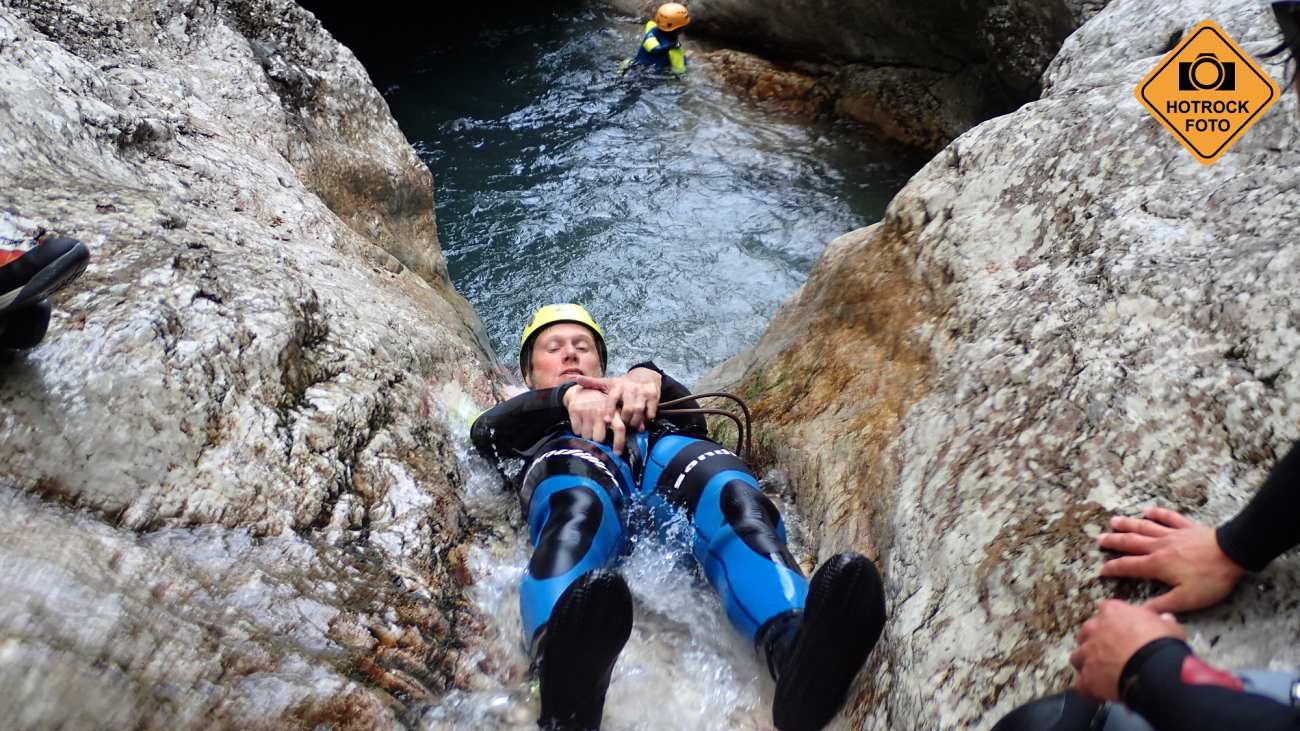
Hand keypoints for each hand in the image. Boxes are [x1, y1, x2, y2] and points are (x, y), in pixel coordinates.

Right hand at [563, 385, 627, 453]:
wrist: (580, 391)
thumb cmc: (601, 403)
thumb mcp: (614, 408)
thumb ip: (627, 419)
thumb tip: (642, 429)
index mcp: (613, 411)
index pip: (619, 428)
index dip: (619, 442)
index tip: (617, 453)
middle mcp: (601, 411)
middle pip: (599, 438)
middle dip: (597, 439)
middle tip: (597, 434)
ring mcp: (587, 411)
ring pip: (587, 436)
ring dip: (587, 436)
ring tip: (589, 427)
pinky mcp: (575, 411)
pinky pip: (576, 431)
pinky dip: (578, 430)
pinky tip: (581, 423)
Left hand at [574, 369, 660, 432]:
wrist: (645, 376)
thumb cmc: (623, 384)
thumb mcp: (608, 382)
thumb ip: (592, 383)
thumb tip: (575, 378)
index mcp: (617, 386)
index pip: (612, 399)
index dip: (609, 410)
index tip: (606, 421)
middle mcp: (629, 388)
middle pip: (627, 410)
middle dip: (625, 420)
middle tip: (623, 426)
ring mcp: (642, 392)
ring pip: (639, 412)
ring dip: (635, 422)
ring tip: (633, 426)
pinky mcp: (653, 395)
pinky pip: (650, 412)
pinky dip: (647, 419)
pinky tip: (644, 421)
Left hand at [1070, 600, 1185, 700]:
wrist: (1154, 669)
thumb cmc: (1162, 645)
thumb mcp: (1169, 628)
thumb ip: (1163, 622)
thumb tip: (1165, 619)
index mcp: (1113, 612)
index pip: (1107, 611)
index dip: (1113, 623)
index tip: (1121, 631)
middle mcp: (1095, 629)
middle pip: (1086, 633)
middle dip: (1094, 642)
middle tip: (1108, 653)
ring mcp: (1088, 653)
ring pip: (1078, 657)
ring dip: (1086, 664)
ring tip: (1100, 674)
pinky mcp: (1087, 677)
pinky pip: (1081, 685)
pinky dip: (1088, 690)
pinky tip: (1098, 695)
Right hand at [1098, 507, 1245, 612]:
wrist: (1234, 553)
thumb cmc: (1210, 579)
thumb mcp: (1187, 599)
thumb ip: (1162, 605)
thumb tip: (1140, 612)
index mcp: (1157, 565)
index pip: (1128, 566)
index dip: (1112, 569)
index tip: (1101, 570)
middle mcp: (1159, 547)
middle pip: (1130, 542)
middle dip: (1113, 542)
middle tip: (1099, 539)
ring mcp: (1172, 534)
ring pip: (1144, 527)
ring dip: (1128, 524)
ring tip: (1113, 521)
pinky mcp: (1186, 527)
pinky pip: (1167, 517)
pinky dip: (1156, 513)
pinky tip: (1147, 511)